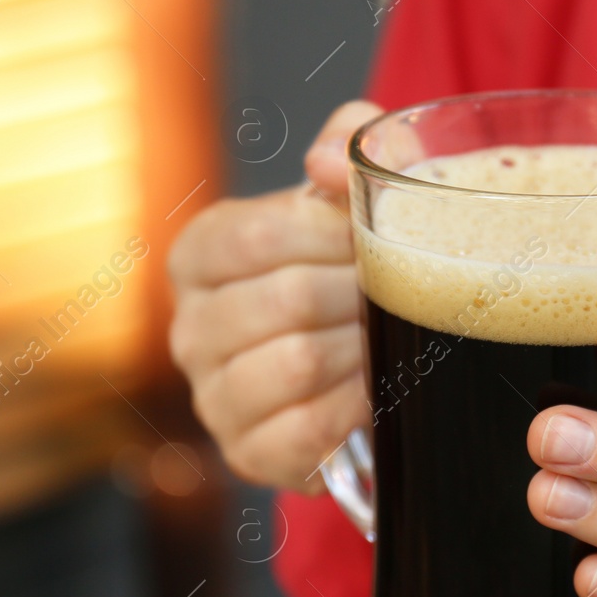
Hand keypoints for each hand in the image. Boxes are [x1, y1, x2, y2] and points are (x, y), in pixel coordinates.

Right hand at [169, 101, 380, 490]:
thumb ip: (346, 144)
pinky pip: (309, 426)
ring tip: (396, 334)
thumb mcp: (342, 194)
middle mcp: (190, 328)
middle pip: (287, 299)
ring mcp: (214, 396)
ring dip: (364, 346)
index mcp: (199, 255)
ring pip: (297, 363)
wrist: (347, 367)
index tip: (378, 236)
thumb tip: (328, 161)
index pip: (256, 235)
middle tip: (406, 287)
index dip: (332, 234)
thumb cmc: (340, 266)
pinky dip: (358, 403)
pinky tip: (381, 386)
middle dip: (362, 291)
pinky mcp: (248, 453)